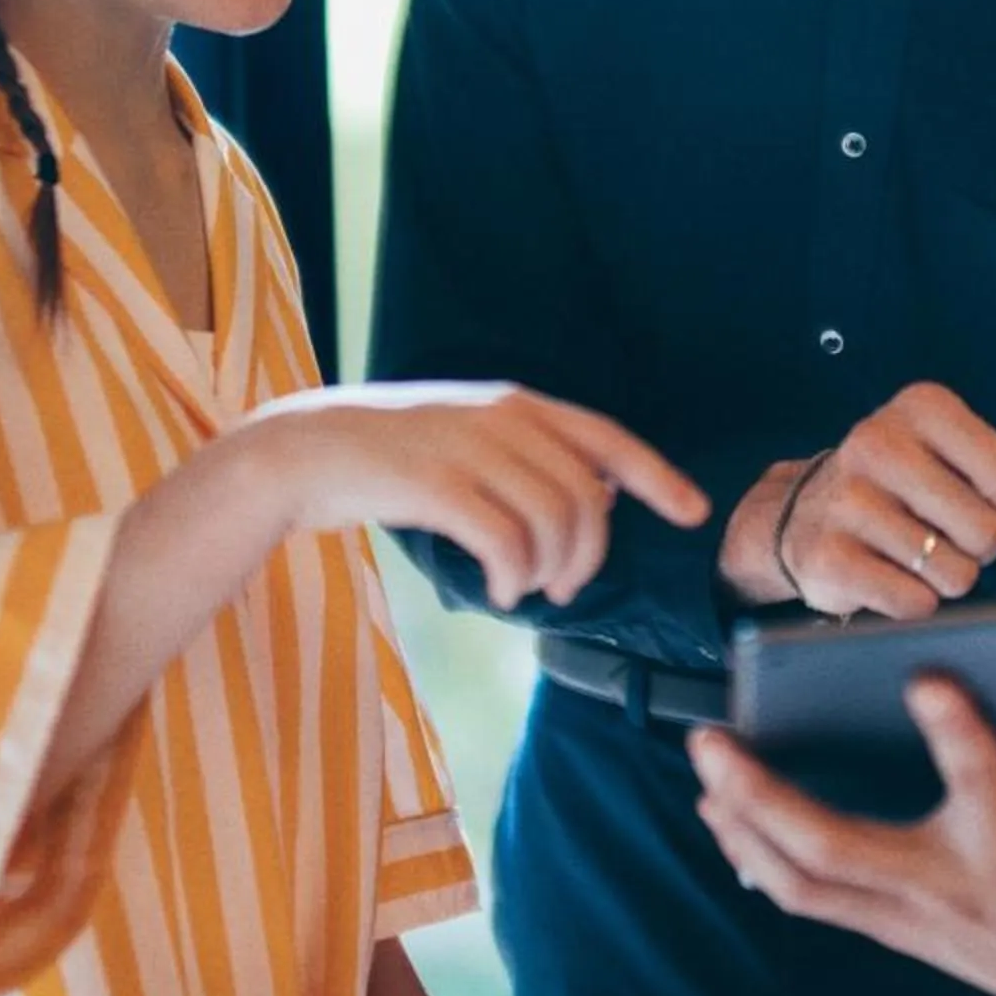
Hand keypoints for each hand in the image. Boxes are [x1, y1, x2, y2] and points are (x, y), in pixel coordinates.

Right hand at [252, 381, 707, 609]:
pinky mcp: (434, 485)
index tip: (693, 512)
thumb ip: (527, 457)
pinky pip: (504, 542)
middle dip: (587, 555)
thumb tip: (593, 497)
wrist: (301, 450)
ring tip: (524, 591)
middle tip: (563, 589)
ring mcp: (468, 448)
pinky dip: (511, 577)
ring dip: (548, 572)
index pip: (609, 439)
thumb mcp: (468, 438)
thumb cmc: (390, 455)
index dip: (658, 476)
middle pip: (585, 498)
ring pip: (551, 523)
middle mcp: (501, 418)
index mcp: (516, 404)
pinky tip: (497, 591)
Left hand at [686, 668, 995, 995]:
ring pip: (802, 882)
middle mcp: (949, 885)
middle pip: (840, 850)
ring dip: (742, 830)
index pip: (983, 790)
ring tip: (702, 770)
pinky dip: (756, 861)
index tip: (927, 677)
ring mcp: (910, 915)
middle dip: (768, 800)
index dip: (957, 737)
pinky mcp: (892, 926)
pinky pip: (805, 899)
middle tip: (715, 741)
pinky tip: (723, 820)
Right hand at [717, 383, 995, 618]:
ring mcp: (847, 499)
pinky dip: (916, 602)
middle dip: (983, 547)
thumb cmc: (923, 485)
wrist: (813, 514)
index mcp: (926, 406)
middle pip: (988, 531)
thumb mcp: (989, 464)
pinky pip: (915, 604)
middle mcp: (878, 441)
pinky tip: (891, 575)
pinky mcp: (829, 556)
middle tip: (948, 532)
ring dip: (949, 578)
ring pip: (955, 575)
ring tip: (918, 553)